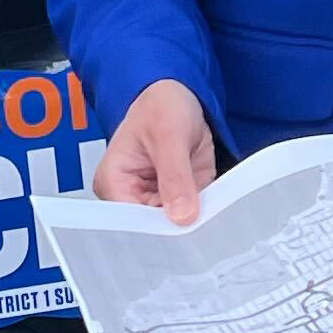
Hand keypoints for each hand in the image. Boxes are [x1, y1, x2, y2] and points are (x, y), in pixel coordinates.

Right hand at [96, 78, 216, 224]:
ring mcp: (156, 197)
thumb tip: (182, 215)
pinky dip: (205, 215)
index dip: (153, 233)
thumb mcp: (168, 135)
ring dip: (194, 227)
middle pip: (151, 229)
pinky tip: (218, 218)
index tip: (179, 239)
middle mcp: (131, 195)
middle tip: (201, 238)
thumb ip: (175, 176)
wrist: (180, 93)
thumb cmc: (161, 105)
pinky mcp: (179, 196)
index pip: (128, 222)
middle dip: (176, 232)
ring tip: (211, 230)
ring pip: (174, 225)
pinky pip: (193, 214)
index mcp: (113, 181)